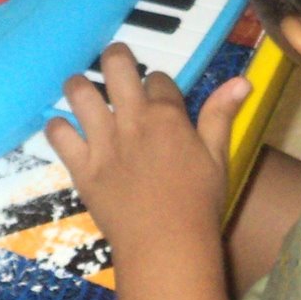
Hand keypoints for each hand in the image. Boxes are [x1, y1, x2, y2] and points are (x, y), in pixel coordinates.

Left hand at [45, 43, 250, 258]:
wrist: (165, 243)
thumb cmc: (198, 203)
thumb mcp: (218, 157)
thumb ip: (221, 115)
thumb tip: (242, 80)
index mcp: (167, 116)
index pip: (160, 79)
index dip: (159, 82)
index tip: (159, 93)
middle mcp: (132, 120)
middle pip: (116, 66)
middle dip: (115, 57)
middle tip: (115, 62)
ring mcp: (103, 142)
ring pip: (80, 92)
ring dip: (79, 85)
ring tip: (82, 88)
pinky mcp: (81, 166)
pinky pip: (59, 135)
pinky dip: (58, 127)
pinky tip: (64, 128)